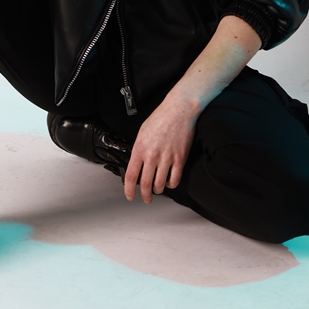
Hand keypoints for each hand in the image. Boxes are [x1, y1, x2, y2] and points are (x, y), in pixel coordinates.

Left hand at [123, 88, 198, 203]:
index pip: (131, 176)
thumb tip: (137, 164)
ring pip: (160, 185)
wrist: (179, 109)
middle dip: (145, 195)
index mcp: (140, 148)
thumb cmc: (161, 117)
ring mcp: (166, 158)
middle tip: (146, 199)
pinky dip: (171, 184)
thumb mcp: (142, 132)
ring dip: (158, 191)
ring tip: (157, 190)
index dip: (129, 190)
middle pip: (146, 184)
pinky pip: (174, 179)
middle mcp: (152, 155)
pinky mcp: (180, 158)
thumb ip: (139, 149)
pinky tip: (169, 182)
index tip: (130, 196)